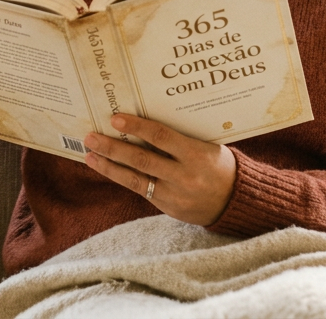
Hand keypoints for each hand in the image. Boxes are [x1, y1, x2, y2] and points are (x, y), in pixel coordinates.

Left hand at [84, 113, 236, 226]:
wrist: (236, 201)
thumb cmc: (219, 165)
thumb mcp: (206, 146)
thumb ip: (180, 138)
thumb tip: (145, 121)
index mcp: (196, 154)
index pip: (161, 137)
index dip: (137, 127)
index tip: (115, 118)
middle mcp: (184, 175)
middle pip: (142, 159)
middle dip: (113, 148)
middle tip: (91, 136)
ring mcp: (175, 194)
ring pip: (135, 178)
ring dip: (109, 165)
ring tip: (89, 154)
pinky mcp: (168, 207)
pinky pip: (140, 190)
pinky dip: (121, 178)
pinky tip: (106, 168)